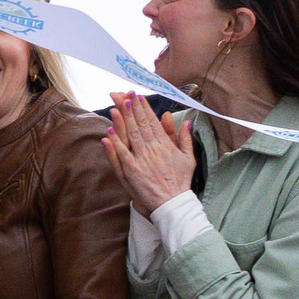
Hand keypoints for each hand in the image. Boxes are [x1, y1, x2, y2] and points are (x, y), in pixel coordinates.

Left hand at [103, 93, 194, 215]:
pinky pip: (122, 155)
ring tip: (117, 106)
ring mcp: (141, 160)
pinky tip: (109, 132)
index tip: (138, 97)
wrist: (173, 203)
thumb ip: (185, 138)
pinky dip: (115, 143)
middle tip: (125, 95)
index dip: (144, 108)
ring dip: (123, 120)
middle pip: (140, 125)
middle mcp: (153, 150)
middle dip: (132, 108)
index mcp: (165, 145)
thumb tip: (187, 121)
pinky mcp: (132, 172)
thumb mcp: (189, 158)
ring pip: (130, 136)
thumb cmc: (180, 181)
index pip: (152, 122)